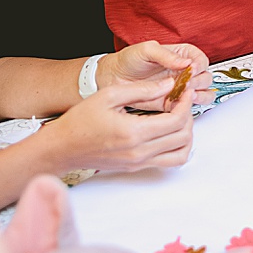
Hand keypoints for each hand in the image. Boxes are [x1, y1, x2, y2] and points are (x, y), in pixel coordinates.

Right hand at [50, 76, 195, 172]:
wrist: (63, 148)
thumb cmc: (80, 121)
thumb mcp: (109, 95)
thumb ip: (142, 90)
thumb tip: (169, 85)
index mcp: (134, 133)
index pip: (176, 120)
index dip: (186, 103)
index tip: (184, 90)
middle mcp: (140, 152)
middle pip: (183, 137)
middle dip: (189, 116)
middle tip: (182, 101)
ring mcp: (139, 162)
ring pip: (181, 154)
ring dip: (186, 134)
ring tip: (178, 117)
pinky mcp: (136, 167)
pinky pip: (168, 161)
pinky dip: (177, 147)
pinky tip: (168, 131)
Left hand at [104, 41, 212, 105]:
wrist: (114, 78)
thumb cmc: (129, 60)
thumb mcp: (146, 50)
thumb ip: (166, 54)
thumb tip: (185, 61)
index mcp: (181, 56)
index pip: (201, 60)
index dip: (199, 65)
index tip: (191, 69)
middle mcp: (183, 72)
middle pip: (205, 77)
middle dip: (199, 81)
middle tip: (187, 84)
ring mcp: (179, 89)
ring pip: (203, 93)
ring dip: (200, 95)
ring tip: (188, 96)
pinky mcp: (172, 103)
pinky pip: (188, 107)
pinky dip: (188, 107)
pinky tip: (180, 104)